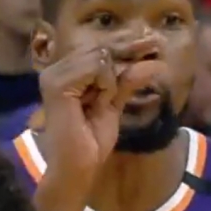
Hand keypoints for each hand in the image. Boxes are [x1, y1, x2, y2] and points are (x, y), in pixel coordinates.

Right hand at [39, 35, 161, 187]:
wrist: (77, 167)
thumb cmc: (92, 141)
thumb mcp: (114, 104)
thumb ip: (128, 80)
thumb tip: (156, 60)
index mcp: (67, 72)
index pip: (100, 49)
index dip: (128, 46)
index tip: (156, 42)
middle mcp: (57, 68)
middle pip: (102, 47)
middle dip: (127, 55)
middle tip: (148, 57)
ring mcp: (54, 74)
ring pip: (100, 56)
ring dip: (111, 81)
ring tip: (101, 103)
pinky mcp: (57, 84)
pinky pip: (95, 69)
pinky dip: (105, 85)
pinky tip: (98, 102)